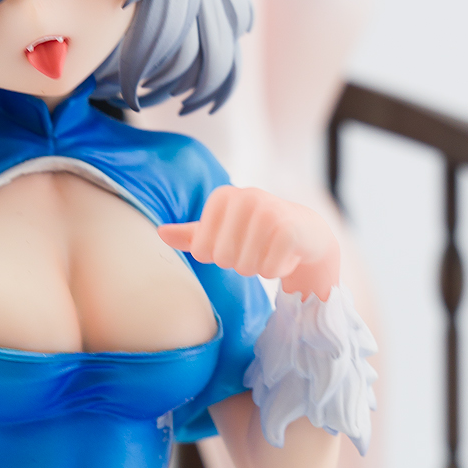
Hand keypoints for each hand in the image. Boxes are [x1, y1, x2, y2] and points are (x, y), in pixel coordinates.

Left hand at [159, 186, 339, 300]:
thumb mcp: (223, 230)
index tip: (237, 242)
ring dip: (260, 267)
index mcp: (223, 196)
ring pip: (246, 266)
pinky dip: (277, 270)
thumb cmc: (258, 232)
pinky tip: (287, 254)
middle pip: (223, 259)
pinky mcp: (289, 229)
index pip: (201, 250)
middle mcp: (245, 197)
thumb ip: (192, 234)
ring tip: (272, 249)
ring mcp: (268, 211)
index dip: (219, 256)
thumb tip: (160, 233)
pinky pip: (269, 270)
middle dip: (241, 262)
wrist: (307, 233)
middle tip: (258, 247)